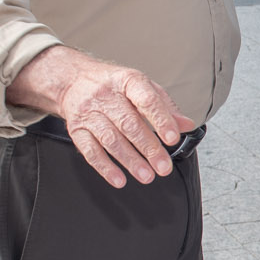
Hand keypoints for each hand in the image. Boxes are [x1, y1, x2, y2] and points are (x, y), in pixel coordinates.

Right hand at [8, 46, 191, 187]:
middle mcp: (107, 96)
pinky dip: (105, 167)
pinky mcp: (77, 129)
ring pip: (111, 139)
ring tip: (146, 175)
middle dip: (149, 148)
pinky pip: (90, 150)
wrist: (73, 81)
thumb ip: (165, 107)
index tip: (173, 138)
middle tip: (163, 167)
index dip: (161, 120)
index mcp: (128, 81)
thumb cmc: (113, 86)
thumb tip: (186, 125)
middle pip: (129, 124)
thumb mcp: (142, 87)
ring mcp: (89, 113)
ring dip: (130, 160)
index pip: (147, 100)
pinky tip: (119, 178)